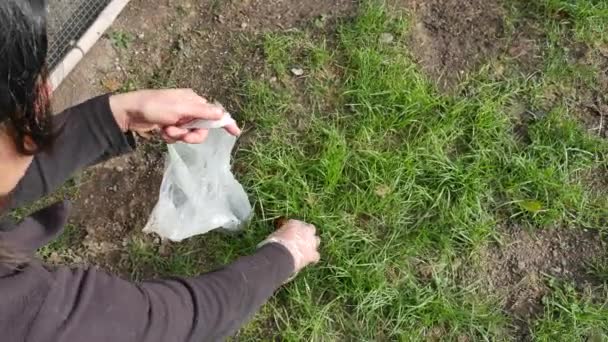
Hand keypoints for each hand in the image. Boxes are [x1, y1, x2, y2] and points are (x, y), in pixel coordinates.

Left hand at [109, 89, 240, 143]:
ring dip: (178, 136)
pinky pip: (178, 136)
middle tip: (179, 134)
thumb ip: (202, 113)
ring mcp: (179, 118)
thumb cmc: (155, 106)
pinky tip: (161, 132)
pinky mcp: (170, 125)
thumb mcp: (180, 109)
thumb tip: (223, 114)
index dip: (225, 122)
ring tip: (166, 131)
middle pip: (202, 128)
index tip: (236, 132)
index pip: (214, 112)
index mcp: (194, 100)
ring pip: (189, 134)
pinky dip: (170, 137)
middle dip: (191, 134)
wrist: (129, 112)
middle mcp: (188, 108)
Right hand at [263, 220, 320, 273]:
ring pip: (316, 240)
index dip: (294, 230)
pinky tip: (308, 261)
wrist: (280, 255)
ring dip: (312, 244)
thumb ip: (281, 235)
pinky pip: (316, 256)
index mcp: (294, 223)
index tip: (290, 233)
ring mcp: (311, 241)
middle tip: (301, 239)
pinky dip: (312, 258)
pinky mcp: (313, 253)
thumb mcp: (275, 235)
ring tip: (306, 250)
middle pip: (310, 228)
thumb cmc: (273, 244)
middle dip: (307, 233)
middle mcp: (305, 229)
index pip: (296, 223)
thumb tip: (279, 239)